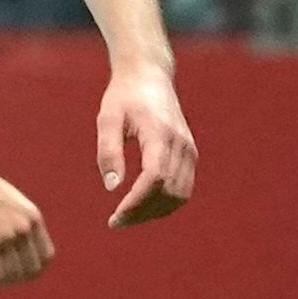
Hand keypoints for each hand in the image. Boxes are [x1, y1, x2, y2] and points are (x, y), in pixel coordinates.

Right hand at [0, 150, 54, 284]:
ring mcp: (6, 236)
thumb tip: (17, 249)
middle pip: (31, 268)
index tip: (20, 273)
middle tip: (2, 280)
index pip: (46, 256)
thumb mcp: (11, 203)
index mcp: (33, 217)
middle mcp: (24, 228)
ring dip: (1, 282)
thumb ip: (19, 223)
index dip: (35, 270)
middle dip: (17, 279)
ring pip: (13, 274)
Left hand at [97, 61, 196, 225]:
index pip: (155, 178)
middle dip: (143, 213)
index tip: (115, 217)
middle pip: (169, 192)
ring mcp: (189, 150)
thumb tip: (112, 187)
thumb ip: (108, 152)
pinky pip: (183, 188)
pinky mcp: (190, 154)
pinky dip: (166, 203)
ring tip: (127, 218)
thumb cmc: (124, 97)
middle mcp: (181, 144)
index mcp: (160, 134)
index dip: (136, 203)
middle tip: (116, 222)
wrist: (149, 76)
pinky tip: (143, 207)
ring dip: (155, 212)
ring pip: (180, 195)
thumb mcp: (107, 119)